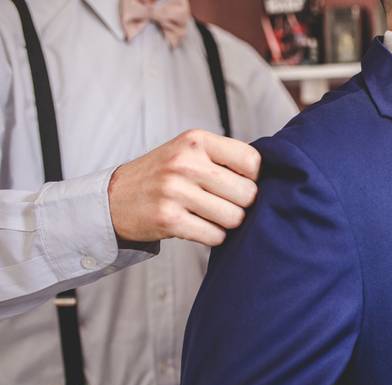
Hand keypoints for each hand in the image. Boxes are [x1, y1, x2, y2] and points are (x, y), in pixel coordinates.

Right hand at [108, 130, 259, 245]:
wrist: (115, 198)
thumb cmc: (165, 175)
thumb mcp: (190, 151)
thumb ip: (225, 157)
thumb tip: (276, 173)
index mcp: (196, 140)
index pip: (252, 160)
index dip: (254, 177)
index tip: (239, 182)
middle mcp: (185, 162)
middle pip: (248, 193)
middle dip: (243, 204)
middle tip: (224, 203)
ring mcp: (175, 191)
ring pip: (235, 218)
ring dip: (228, 223)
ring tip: (211, 215)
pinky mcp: (169, 219)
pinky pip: (216, 236)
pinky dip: (214, 237)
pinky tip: (199, 227)